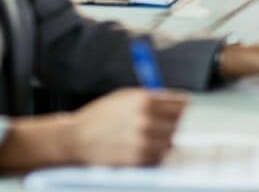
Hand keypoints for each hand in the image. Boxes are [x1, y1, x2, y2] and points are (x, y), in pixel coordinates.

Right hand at [71, 88, 188, 166]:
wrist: (77, 138)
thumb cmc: (100, 116)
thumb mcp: (124, 97)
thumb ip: (150, 98)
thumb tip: (175, 102)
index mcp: (144, 100)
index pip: (181, 103)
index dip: (180, 105)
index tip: (180, 108)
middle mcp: (146, 120)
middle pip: (178, 123)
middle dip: (171, 122)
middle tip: (159, 122)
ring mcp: (143, 141)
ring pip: (170, 141)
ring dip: (162, 139)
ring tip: (144, 135)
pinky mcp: (139, 160)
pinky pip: (158, 156)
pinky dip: (153, 153)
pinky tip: (138, 146)